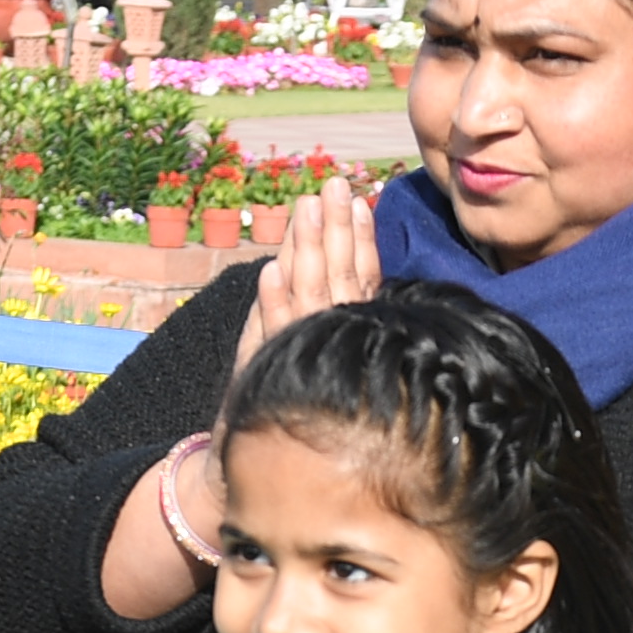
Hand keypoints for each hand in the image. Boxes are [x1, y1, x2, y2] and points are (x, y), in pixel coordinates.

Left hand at [231, 186, 384, 384]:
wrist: (277, 447)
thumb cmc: (308, 398)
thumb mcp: (329, 343)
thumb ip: (337, 303)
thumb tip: (349, 260)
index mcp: (352, 328)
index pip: (361, 277)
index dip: (361, 239)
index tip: (359, 203)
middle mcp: (332, 334)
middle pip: (337, 273)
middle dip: (336, 227)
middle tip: (334, 185)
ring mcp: (302, 347)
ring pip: (308, 290)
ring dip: (306, 247)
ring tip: (306, 207)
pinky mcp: (271, 366)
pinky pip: (274, 330)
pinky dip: (272, 300)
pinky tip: (271, 270)